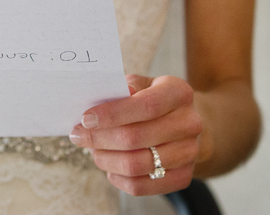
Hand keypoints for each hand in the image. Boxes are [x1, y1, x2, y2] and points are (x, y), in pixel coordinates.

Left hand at [69, 74, 202, 195]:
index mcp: (178, 93)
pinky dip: (118, 178)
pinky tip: (109, 167)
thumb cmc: (154, 100)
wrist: (184, 123)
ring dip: (105, 159)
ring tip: (93, 150)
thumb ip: (122, 89)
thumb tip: (100, 98)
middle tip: (79, 135)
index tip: (86, 119)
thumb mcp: (142, 84)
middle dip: (99, 138)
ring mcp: (189, 152)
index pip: (146, 106)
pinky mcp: (183, 176)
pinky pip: (142, 185)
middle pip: (136, 137)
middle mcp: (190, 123)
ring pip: (136, 164)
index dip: (112, 114)